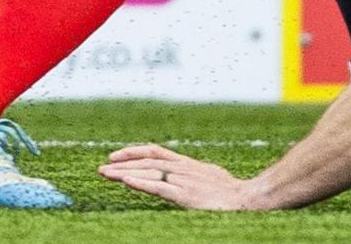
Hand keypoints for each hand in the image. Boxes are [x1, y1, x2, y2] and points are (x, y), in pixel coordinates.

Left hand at [100, 144, 268, 210]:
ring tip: (105, 174)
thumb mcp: (210, 177)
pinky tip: (126, 182)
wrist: (248, 198)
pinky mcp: (185, 195)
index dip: (134, 152)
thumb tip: (183, 179)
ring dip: (124, 173)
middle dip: (122, 163)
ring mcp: (184, 181)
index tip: (116, 156)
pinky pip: (158, 187)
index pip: (156, 152)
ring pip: (148, 172)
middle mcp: (183, 169)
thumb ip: (193, 176)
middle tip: (102, 168)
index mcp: (188, 164)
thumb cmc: (232, 193)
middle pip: (147, 161)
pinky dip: (140, 183)